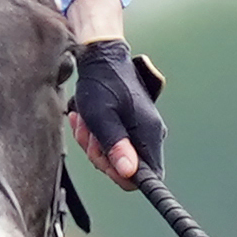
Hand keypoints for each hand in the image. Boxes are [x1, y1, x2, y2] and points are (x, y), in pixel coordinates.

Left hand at [69, 28, 159, 184]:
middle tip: (89, 135)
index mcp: (149, 134)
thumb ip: (115, 146)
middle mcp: (151, 134)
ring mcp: (142, 130)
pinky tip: (86, 122)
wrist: (102, 60)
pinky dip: (96, 136)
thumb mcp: (101, 117)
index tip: (103, 159)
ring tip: (85, 123)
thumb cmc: (101, 85)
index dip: (122, 175)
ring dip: (94, 144)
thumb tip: (128, 172)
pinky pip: (113, 143)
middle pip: (127, 168)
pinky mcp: (133, 126)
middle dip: (101, 156)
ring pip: (116, 156)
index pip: (148, 176)